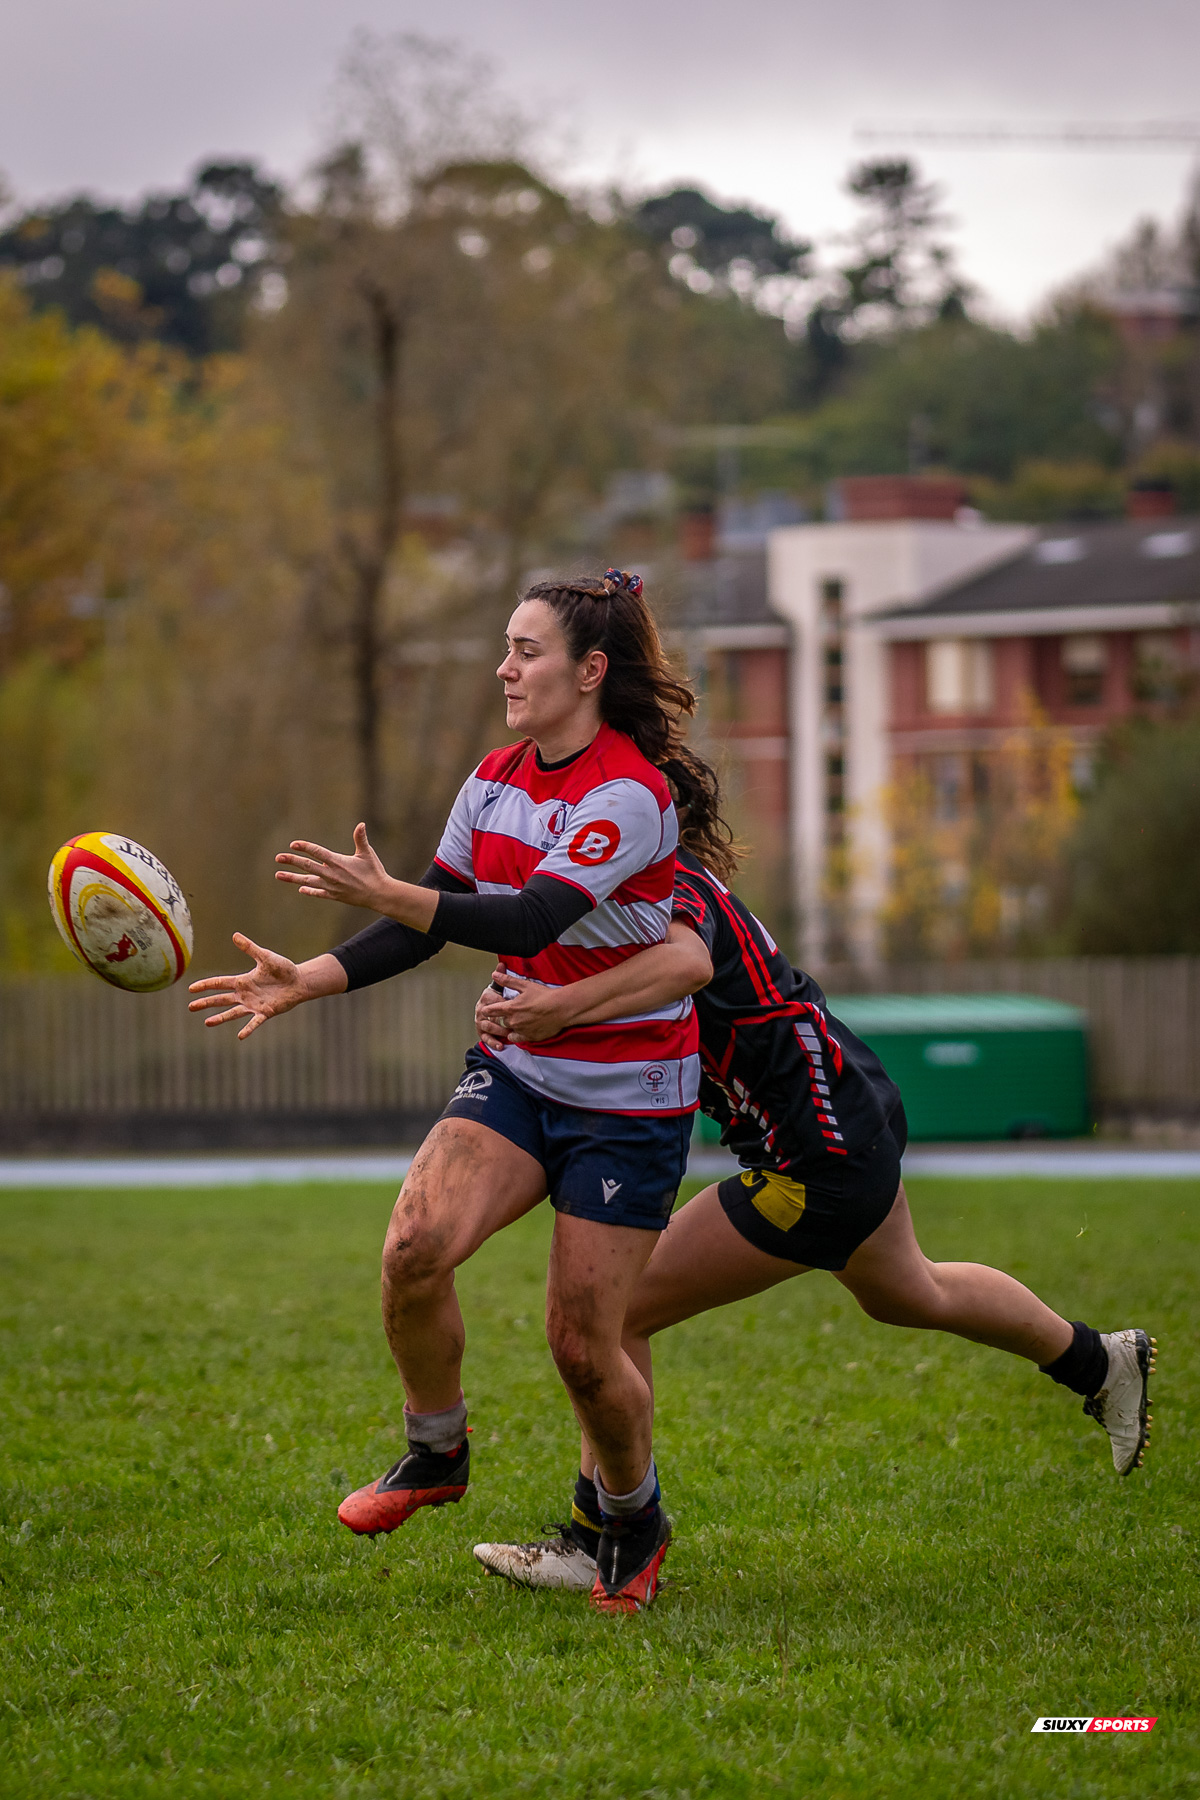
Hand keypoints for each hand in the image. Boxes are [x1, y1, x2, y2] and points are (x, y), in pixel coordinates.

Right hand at [187, 934, 310, 1039]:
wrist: (299, 981)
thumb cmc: (283, 969)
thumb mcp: (265, 957)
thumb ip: (250, 948)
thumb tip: (235, 935)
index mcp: (243, 981)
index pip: (220, 983)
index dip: (205, 985)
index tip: (191, 988)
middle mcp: (245, 994)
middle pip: (221, 999)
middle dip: (206, 1003)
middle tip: (190, 1007)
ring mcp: (254, 1005)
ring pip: (233, 1012)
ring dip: (220, 1018)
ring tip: (207, 1022)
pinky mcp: (265, 1012)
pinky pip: (254, 1022)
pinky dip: (248, 1029)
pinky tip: (240, 1036)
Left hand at [274, 823, 391, 909]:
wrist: (379, 894)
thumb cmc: (374, 872)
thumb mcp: (367, 854)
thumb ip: (360, 839)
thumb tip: (361, 824)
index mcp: (338, 862)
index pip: (317, 852)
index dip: (305, 847)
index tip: (293, 844)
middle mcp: (331, 874)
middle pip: (307, 866)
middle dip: (292, 861)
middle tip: (278, 858)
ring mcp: (331, 886)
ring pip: (308, 881)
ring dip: (292, 878)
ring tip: (278, 875)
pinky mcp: (334, 896)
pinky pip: (318, 893)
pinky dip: (309, 890)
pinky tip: (300, 889)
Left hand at [474, 965, 570, 1044]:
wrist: (561, 1008)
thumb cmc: (545, 996)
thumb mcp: (525, 985)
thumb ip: (508, 981)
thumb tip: (494, 974)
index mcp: (510, 1008)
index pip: (491, 1010)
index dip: (488, 1009)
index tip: (486, 1009)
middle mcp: (513, 1021)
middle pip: (499, 1021)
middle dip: (500, 1017)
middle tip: (505, 1013)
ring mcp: (521, 1031)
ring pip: (507, 1030)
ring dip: (508, 1026)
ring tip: (515, 1020)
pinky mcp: (529, 1037)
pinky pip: (516, 1039)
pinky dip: (516, 1035)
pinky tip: (520, 1029)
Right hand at [475, 969, 512, 1051]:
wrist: (491, 1010)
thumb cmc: (498, 999)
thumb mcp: (501, 988)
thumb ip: (502, 977)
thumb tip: (502, 964)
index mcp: (486, 997)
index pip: (492, 998)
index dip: (501, 1002)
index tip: (512, 1005)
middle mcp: (480, 1009)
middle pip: (488, 1013)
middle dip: (500, 1017)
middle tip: (513, 1021)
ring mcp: (480, 1021)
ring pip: (487, 1026)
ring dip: (498, 1030)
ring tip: (508, 1033)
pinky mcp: (481, 1032)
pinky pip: (486, 1038)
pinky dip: (493, 1042)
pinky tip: (501, 1045)